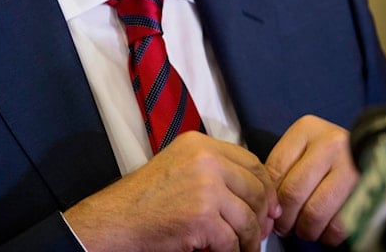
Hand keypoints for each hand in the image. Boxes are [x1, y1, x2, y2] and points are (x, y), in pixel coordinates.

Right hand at [64, 131, 280, 251]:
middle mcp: (206, 160)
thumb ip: (212, 169)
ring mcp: (205, 188)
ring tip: (247, 249)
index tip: (269, 205)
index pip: (250, 161)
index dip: (265, 186)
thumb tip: (254, 192)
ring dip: (251, 240)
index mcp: (200, 144)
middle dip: (263, 216)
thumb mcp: (180, 167)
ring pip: (248, 218)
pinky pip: (232, 241)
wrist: (116, 221)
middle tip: (264, 232)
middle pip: (255, 189)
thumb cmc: (144, 200)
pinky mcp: (203, 217)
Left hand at [264, 115, 357, 245]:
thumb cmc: (330, 155)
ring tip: (305, 229)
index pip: (274, 170)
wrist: (374, 150)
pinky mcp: (368, 190)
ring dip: (305, 230)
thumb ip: (283, 170)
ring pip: (314, 212)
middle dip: (285, 219)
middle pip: (293, 192)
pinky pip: (339, 224)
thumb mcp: (304, 149)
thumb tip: (269, 208)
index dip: (269, 198)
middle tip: (286, 227)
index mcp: (307, 129)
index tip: (271, 211)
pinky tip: (326, 229)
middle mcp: (330, 143)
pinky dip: (328, 235)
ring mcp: (351, 165)